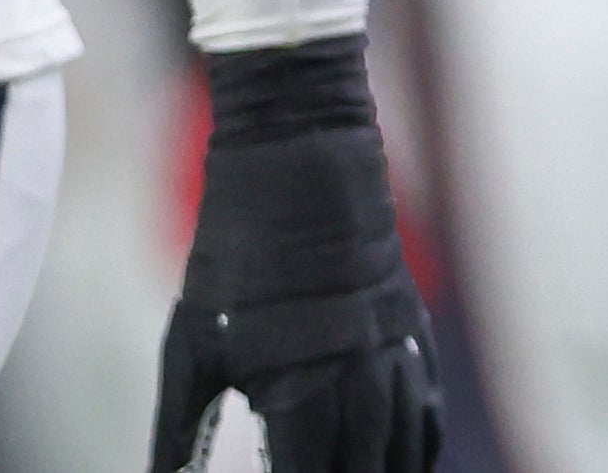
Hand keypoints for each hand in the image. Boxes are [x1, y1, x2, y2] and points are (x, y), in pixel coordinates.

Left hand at [151, 40, 439, 472]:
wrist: (301, 164)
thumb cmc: (235, 253)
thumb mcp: (192, 343)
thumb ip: (179, 427)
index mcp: (299, 384)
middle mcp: (357, 374)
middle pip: (364, 467)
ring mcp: (392, 349)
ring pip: (406, 443)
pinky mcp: (410, 324)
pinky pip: (428, 401)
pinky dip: (421, 441)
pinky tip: (407, 459)